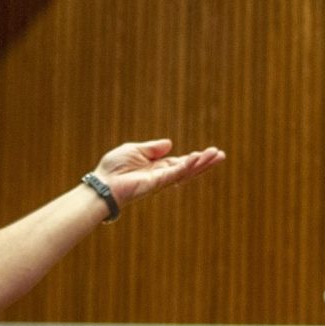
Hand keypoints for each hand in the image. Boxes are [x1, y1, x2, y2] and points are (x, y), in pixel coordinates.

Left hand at [93, 139, 225, 207]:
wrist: (103, 183)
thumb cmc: (114, 168)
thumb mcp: (135, 150)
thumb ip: (153, 148)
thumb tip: (169, 143)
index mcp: (157, 167)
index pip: (181, 162)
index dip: (195, 158)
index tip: (210, 152)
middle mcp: (162, 175)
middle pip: (188, 168)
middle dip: (205, 162)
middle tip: (221, 155)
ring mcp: (161, 180)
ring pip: (186, 172)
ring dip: (202, 164)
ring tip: (217, 156)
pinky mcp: (157, 182)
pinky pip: (175, 173)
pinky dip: (187, 165)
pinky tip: (197, 158)